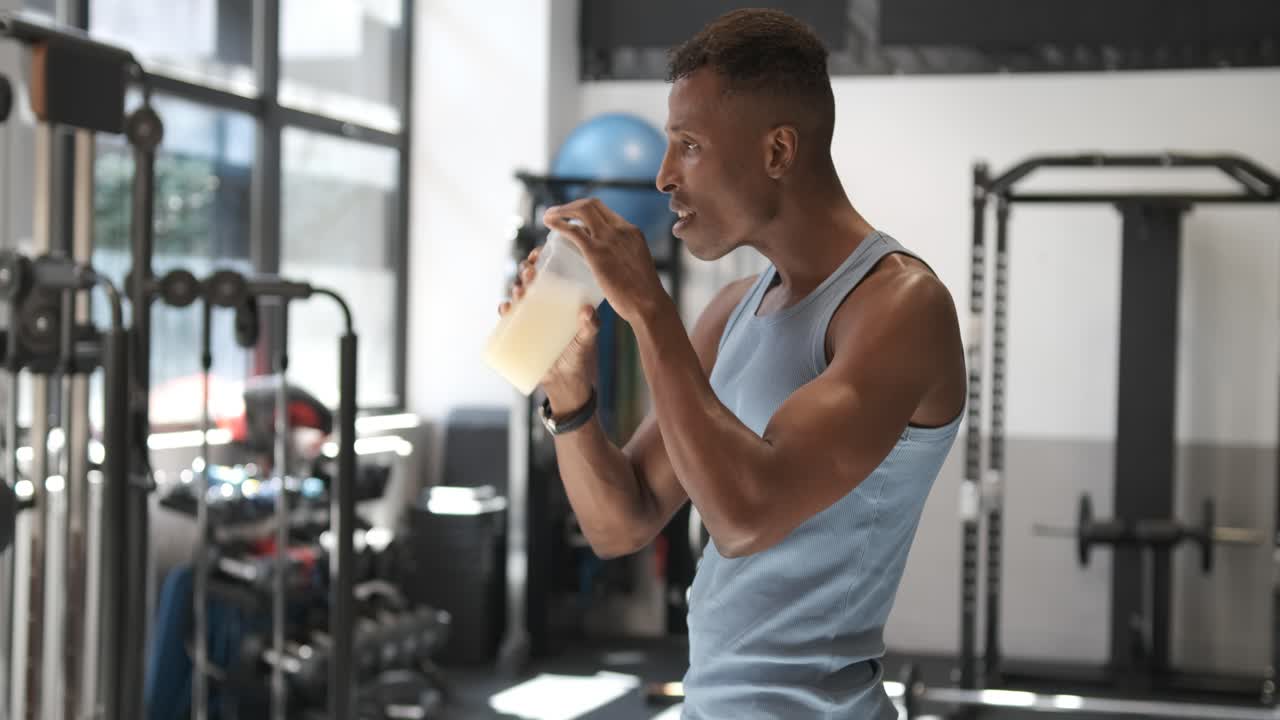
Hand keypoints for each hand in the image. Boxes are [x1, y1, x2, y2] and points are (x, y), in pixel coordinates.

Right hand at [498, 247, 600, 412]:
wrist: (567, 382)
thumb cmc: (580, 355)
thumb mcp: (588, 339)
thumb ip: (590, 326)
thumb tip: (588, 311)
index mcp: (560, 299)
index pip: (550, 273)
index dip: (543, 260)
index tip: (541, 252)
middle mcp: (544, 305)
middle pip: (531, 281)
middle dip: (528, 271)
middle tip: (531, 270)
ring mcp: (531, 318)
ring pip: (519, 297)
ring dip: (517, 289)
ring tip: (520, 289)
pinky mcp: (521, 333)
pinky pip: (508, 320)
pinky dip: (505, 312)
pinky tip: (505, 308)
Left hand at [543, 198, 668, 324]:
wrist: (649, 305)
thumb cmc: (643, 296)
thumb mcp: (635, 267)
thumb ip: (624, 262)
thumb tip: (612, 268)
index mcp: (632, 232)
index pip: (605, 211)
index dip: (585, 210)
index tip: (572, 218)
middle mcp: (621, 229)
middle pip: (591, 204)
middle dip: (570, 206)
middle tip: (557, 215)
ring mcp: (609, 238)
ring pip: (581, 210)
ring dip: (561, 210)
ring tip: (548, 217)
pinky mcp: (597, 252)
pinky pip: (573, 230)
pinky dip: (558, 222)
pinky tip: (548, 224)